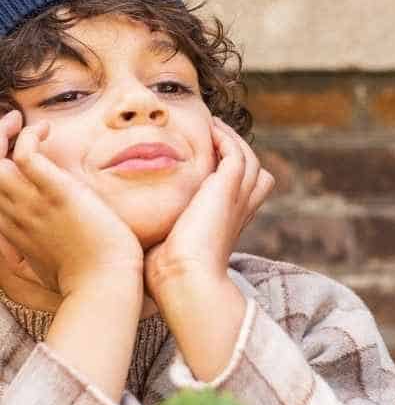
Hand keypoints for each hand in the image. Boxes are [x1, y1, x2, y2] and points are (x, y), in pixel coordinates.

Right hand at [0, 110, 143, 296]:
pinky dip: (30, 136)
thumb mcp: (49, 259)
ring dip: (3, 134)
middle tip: (8, 125)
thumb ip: (40, 241)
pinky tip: (46, 129)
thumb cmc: (85, 275)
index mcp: (10, 232)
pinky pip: (27, 155)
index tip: (3, 154)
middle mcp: (12, 217)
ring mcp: (31, 205)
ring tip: (20, 121)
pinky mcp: (55, 194)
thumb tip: (47, 234)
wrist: (102, 284)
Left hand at [144, 119, 273, 296]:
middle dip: (238, 153)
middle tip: (215, 136)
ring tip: (212, 125)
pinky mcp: (228, 187)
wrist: (184, 279)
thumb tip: (127, 237)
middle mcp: (238, 210)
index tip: (210, 164)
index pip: (247, 194)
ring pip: (248, 159)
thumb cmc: (168, 276)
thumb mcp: (167, 251)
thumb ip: (159, 236)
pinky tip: (209, 130)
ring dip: (231, 139)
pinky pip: (235, 153)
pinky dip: (226, 139)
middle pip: (256, 173)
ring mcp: (237, 197)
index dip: (234, 177)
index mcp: (228, 225)